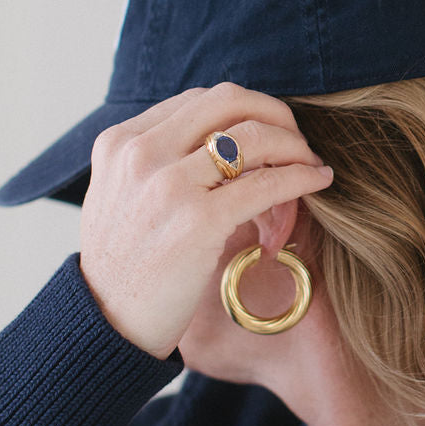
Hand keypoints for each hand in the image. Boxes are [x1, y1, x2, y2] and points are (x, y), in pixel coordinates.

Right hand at [78, 82, 332, 359]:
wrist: (106, 325)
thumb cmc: (123, 268)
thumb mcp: (120, 196)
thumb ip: (154, 163)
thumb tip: (218, 145)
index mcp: (120, 142)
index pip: (198, 101)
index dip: (244, 112)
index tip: (269, 133)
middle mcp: (140, 154)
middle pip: (229, 100)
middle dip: (274, 113)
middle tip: (297, 139)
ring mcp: (168, 185)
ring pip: (255, 136)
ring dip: (294, 145)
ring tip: (310, 163)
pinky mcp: (198, 220)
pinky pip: (268, 183)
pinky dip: (301, 176)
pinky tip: (318, 181)